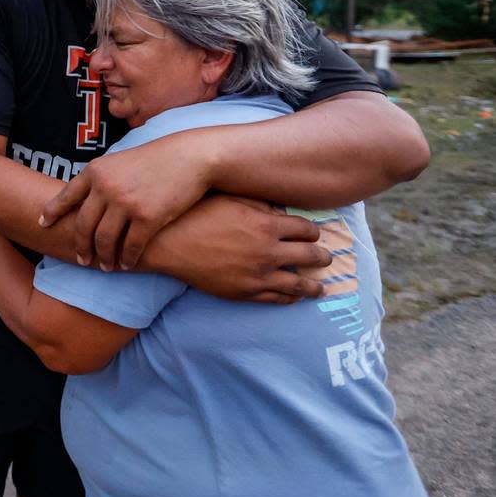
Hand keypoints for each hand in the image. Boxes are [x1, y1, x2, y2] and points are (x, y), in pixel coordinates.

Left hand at [39, 132, 212, 270]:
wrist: (190, 157)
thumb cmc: (156, 159)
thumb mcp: (120, 161)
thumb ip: (101, 179)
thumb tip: (83, 202)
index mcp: (96, 171)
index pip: (66, 196)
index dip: (52, 212)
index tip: (42, 225)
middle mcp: (106, 187)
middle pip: (84, 226)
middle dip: (80, 246)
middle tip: (81, 259)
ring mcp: (125, 203)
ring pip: (104, 240)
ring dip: (103, 257)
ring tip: (105, 266)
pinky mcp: (148, 218)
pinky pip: (130, 247)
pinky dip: (126, 259)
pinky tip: (126, 265)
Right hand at [141, 195, 332, 302]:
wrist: (169, 244)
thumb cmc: (196, 215)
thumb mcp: (229, 198)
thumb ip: (259, 203)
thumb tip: (280, 209)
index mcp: (267, 225)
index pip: (307, 230)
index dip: (314, 231)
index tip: (314, 233)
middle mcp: (269, 252)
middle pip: (311, 256)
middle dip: (322, 257)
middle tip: (326, 258)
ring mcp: (259, 276)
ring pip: (300, 284)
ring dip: (315, 285)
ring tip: (321, 286)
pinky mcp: (246, 293)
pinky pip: (278, 298)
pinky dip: (291, 298)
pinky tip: (295, 296)